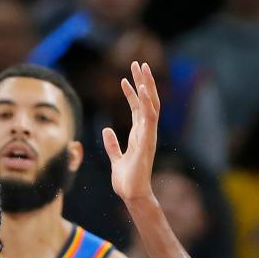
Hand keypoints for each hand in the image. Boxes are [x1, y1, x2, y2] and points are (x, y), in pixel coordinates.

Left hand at [102, 62, 159, 203]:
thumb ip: (112, 145)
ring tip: (142, 68)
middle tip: (139, 63)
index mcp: (139, 134)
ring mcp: (148, 135)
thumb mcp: (116, 158)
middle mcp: (146, 131)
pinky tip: (143, 89)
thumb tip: (107, 130)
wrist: (132, 194)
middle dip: (143, 81)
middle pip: (147, 101)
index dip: (133, 92)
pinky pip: (149, 118)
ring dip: (147, 85)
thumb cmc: (126, 179)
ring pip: (151, 104)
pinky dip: (147, 102)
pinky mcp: (147, 141)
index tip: (126, 77)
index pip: (138, 108)